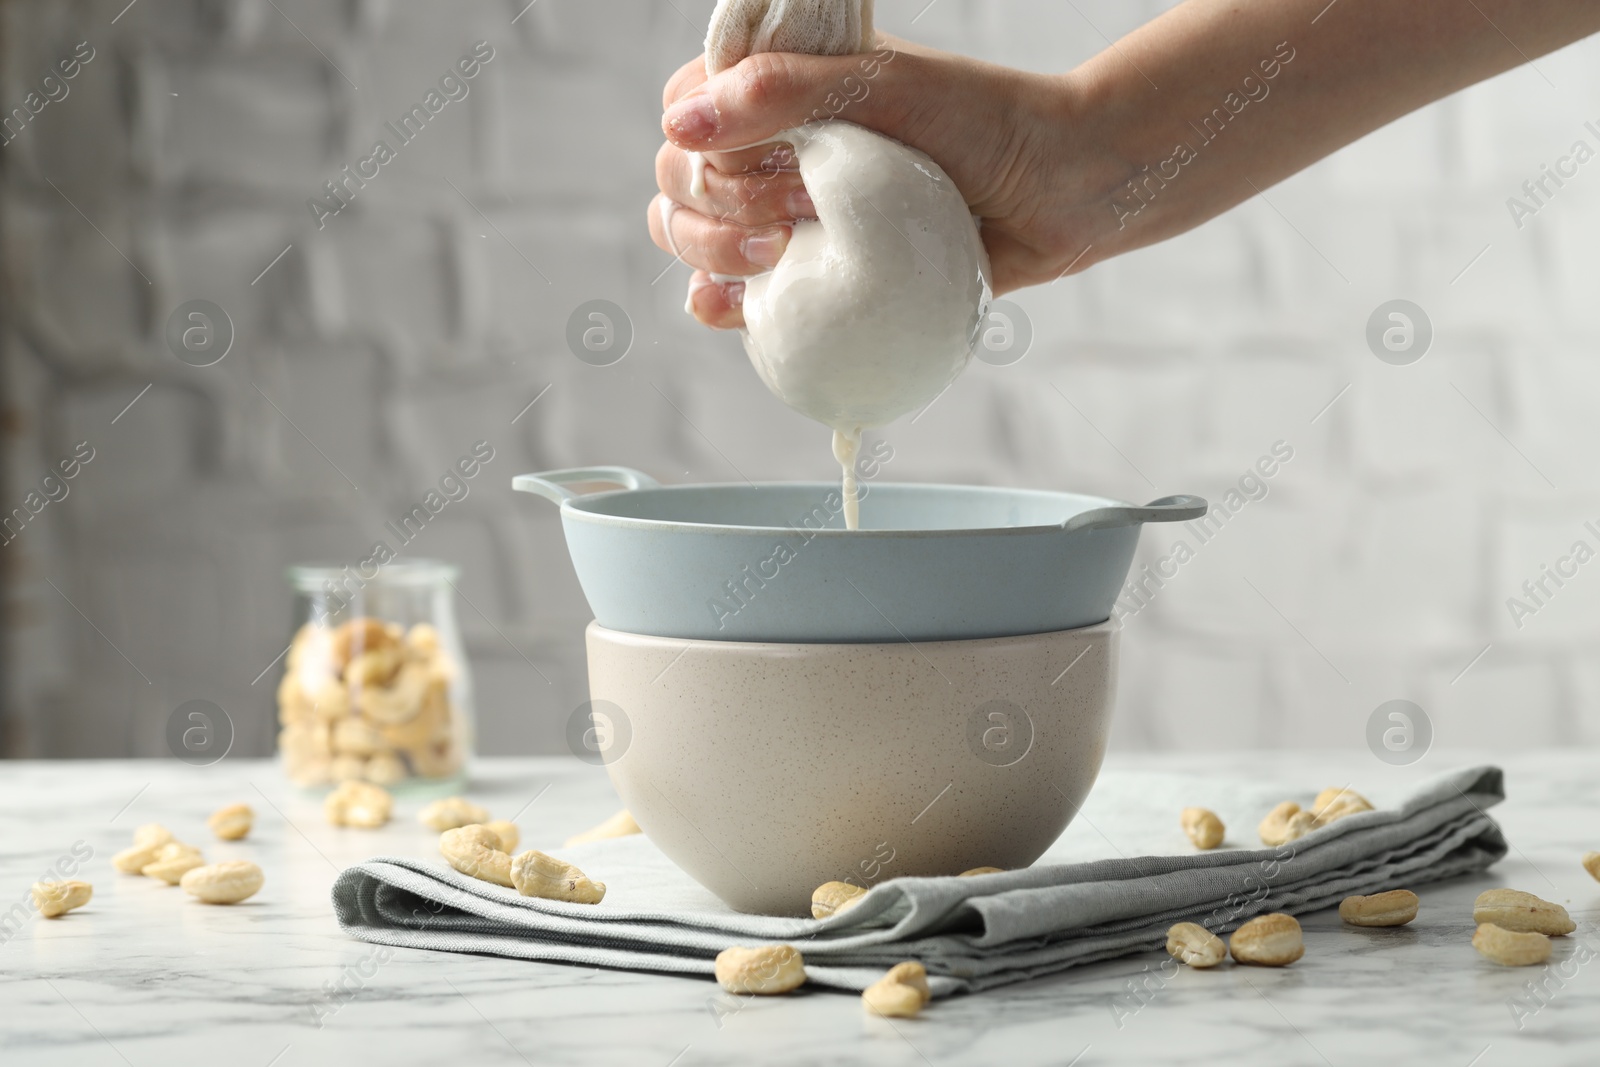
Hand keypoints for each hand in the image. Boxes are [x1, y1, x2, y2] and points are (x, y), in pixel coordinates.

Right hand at [649, 36, 1113, 328]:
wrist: (1059, 190)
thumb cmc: (982, 121)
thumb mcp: (885, 85)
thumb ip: (785, 91)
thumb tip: (683, 122)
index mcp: (779, 90)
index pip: (687, 113)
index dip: (700, 143)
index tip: (755, 160)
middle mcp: (774, 151)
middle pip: (680, 182)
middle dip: (710, 206)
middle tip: (788, 214)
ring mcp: (790, 216)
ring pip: (695, 239)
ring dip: (710, 254)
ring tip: (778, 258)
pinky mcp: (816, 274)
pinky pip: (737, 297)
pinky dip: (720, 306)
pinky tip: (732, 310)